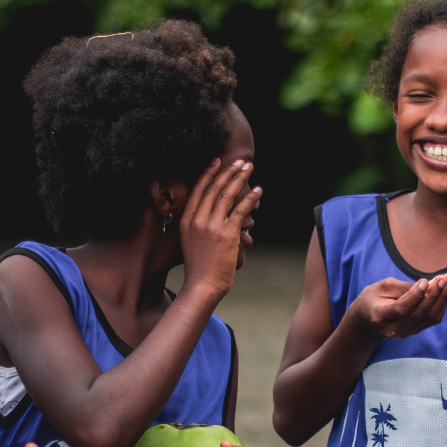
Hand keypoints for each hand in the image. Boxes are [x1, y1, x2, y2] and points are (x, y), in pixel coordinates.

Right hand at [179, 158, 262, 296]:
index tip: (217, 161)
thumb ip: (202, 226)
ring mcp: (212, 226)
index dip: (208, 173)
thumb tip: (218, 216)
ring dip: (240, 178)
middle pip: (214, 188)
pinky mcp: (227, 234)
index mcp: (187, 220)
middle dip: (228, 171)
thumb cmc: (200, 267)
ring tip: (249, 168)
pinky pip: (241, 210)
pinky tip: (259, 190)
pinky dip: (251, 198)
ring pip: (227, 194)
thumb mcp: (192, 241)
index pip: (198, 189)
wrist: (201, 285)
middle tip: (240, 161)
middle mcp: (197, 219)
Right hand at [352, 274, 446, 339]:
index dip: (415, 295)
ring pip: (429, 317)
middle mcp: (392, 330)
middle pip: (418, 314)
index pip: (401, 309)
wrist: (369, 316)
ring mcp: (404, 334)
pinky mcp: (414, 332)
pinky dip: (440, 304)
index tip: (425, 280)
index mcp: (380, 316)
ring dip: (442, 298)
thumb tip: (428, 284)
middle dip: (434, 294)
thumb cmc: (375, 296)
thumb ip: (405, 287)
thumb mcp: (384, 286)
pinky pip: (432, 320)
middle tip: (445, 277)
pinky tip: (444, 291)